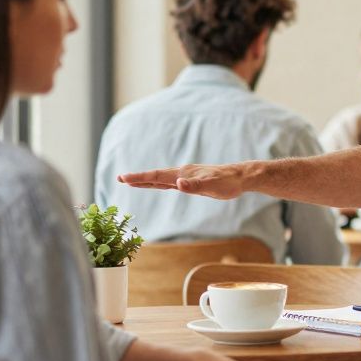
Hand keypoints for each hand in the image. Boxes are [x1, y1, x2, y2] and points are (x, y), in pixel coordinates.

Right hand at [117, 162, 250, 199]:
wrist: (241, 177)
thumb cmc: (228, 183)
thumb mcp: (213, 187)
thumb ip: (195, 186)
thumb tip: (178, 184)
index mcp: (184, 174)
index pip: (157, 176)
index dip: (140, 178)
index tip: (124, 178)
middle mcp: (182, 173)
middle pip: (155, 176)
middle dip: (137, 178)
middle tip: (119, 178)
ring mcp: (186, 176)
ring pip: (161, 179)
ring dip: (146, 180)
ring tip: (131, 181)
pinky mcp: (192, 181)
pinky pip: (170, 182)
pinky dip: (159, 183)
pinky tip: (156, 184)